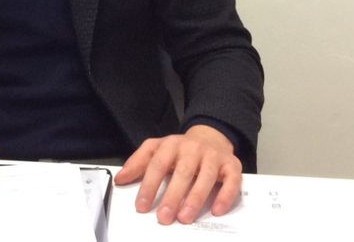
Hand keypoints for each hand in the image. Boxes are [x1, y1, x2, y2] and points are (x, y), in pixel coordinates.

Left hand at [114, 124, 241, 224]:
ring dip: (195, 198)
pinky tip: (216, 210)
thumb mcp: (157, 149)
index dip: (149, 186)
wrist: (211, 137)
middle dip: (172, 196)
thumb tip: (121, 178)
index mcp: (172, 144)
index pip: (158, 164)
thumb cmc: (181, 150)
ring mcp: (213, 156)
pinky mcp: (232, 165)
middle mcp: (193, 148)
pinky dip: (225, 196)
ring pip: (206, 177)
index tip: (142, 206)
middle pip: (182, 172)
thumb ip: (138, 163)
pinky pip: (231, 181)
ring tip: (185, 217)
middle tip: (164, 217)